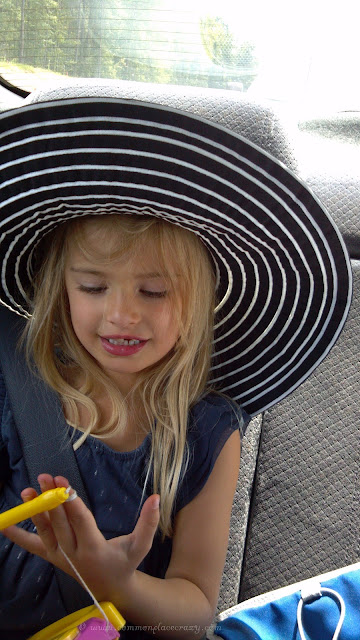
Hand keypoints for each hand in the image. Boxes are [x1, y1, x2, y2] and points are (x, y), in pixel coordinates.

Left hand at [1, 474, 159, 602]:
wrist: (110, 589)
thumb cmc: (126, 564)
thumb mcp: (140, 546)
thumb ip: (148, 522)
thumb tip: (156, 497)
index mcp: (94, 549)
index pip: (80, 522)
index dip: (70, 502)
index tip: (63, 483)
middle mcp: (73, 554)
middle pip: (60, 523)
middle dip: (52, 500)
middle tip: (46, 477)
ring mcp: (60, 557)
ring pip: (45, 533)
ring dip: (35, 511)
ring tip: (28, 490)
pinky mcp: (53, 557)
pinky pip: (33, 546)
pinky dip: (19, 536)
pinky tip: (5, 524)